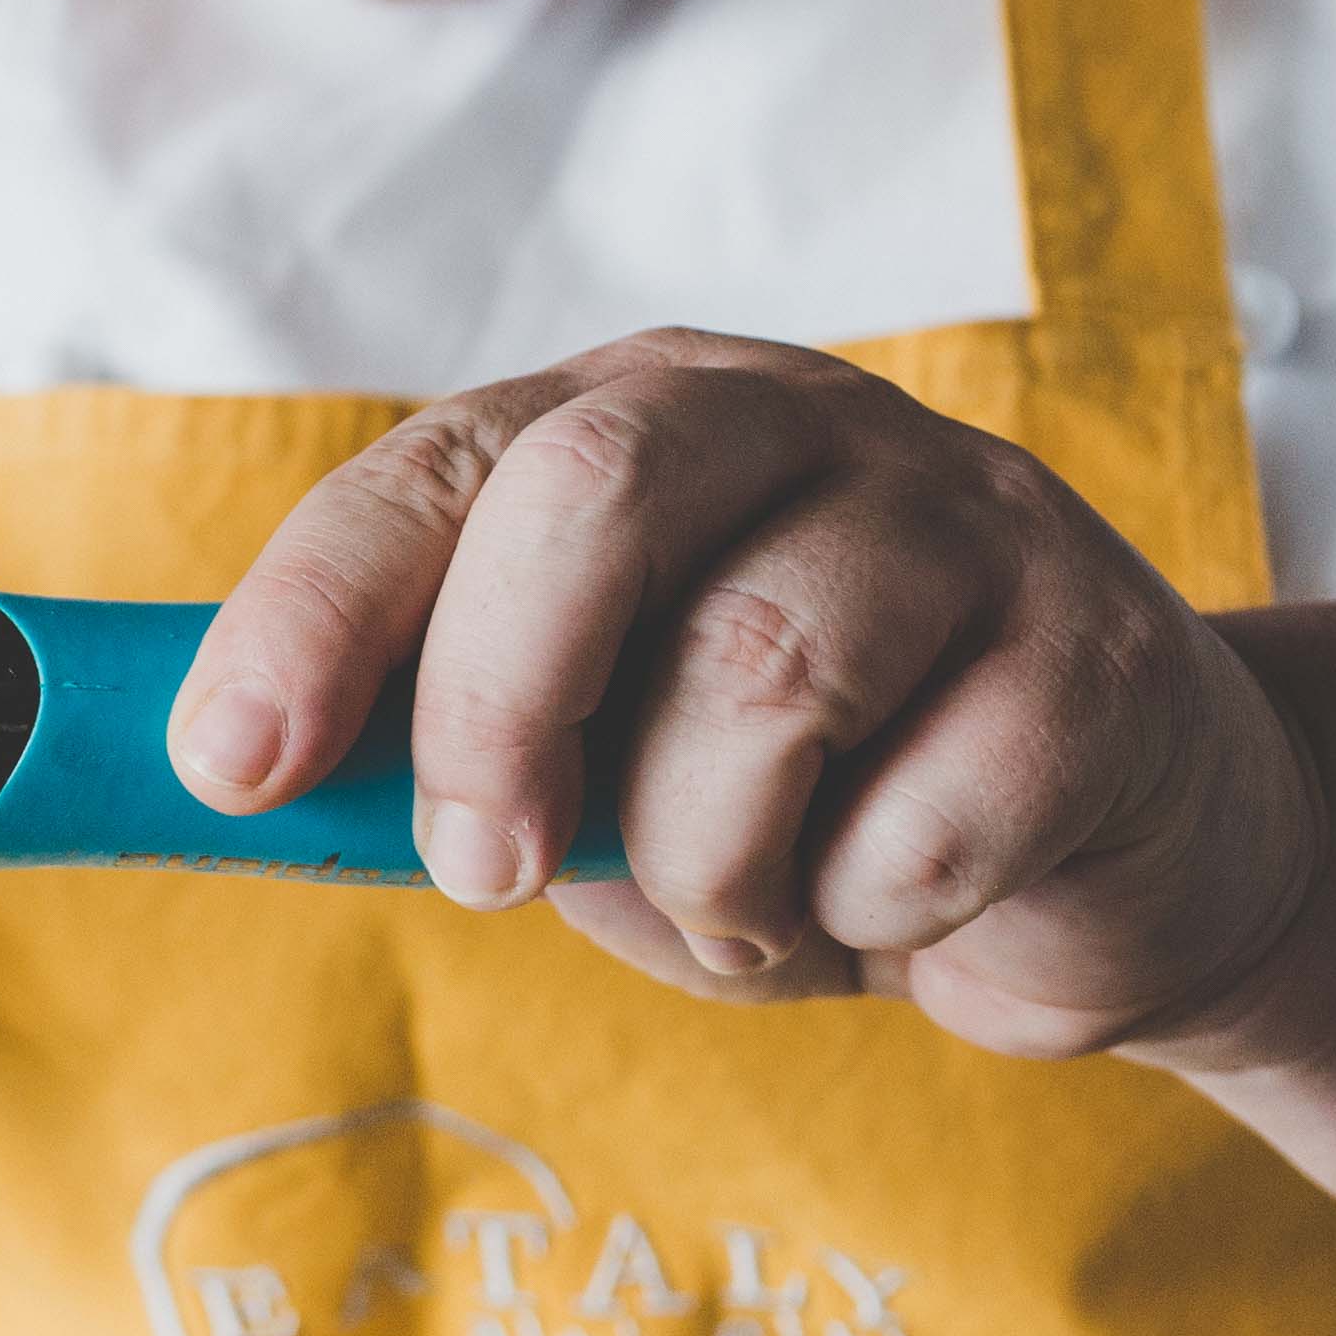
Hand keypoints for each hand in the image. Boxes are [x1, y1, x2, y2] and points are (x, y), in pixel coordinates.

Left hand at [168, 328, 1324, 1062]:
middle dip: (496, 710)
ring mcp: (961, 516)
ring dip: (707, 863)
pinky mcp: (1101, 650)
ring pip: (760, 672)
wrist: (1109, 853)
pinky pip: (923, 817)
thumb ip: (429, 754)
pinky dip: (868, 912)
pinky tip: (896, 893)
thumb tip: (227, 780)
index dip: (315, 614)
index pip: (436, 471)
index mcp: (626, 424)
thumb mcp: (584, 768)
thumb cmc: (795, 801)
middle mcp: (787, 423)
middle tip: (493, 870)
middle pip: (589, 500)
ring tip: (744, 904)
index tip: (233, 766)